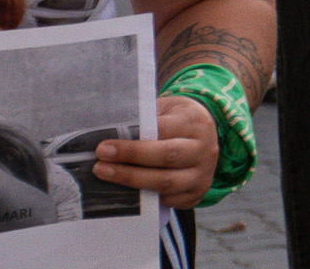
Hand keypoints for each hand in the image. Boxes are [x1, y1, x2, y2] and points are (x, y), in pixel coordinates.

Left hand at [93, 94, 217, 209]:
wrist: (209, 134)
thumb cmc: (180, 119)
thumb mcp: (169, 109)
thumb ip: (148, 119)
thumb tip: (115, 136)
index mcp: (196, 122)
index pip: (162, 133)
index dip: (132, 144)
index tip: (104, 148)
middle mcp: (204, 149)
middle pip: (166, 158)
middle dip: (130, 164)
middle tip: (100, 166)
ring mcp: (202, 175)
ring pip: (166, 184)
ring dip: (133, 183)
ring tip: (107, 177)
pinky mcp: (197, 194)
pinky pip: (168, 201)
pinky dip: (146, 199)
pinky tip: (127, 193)